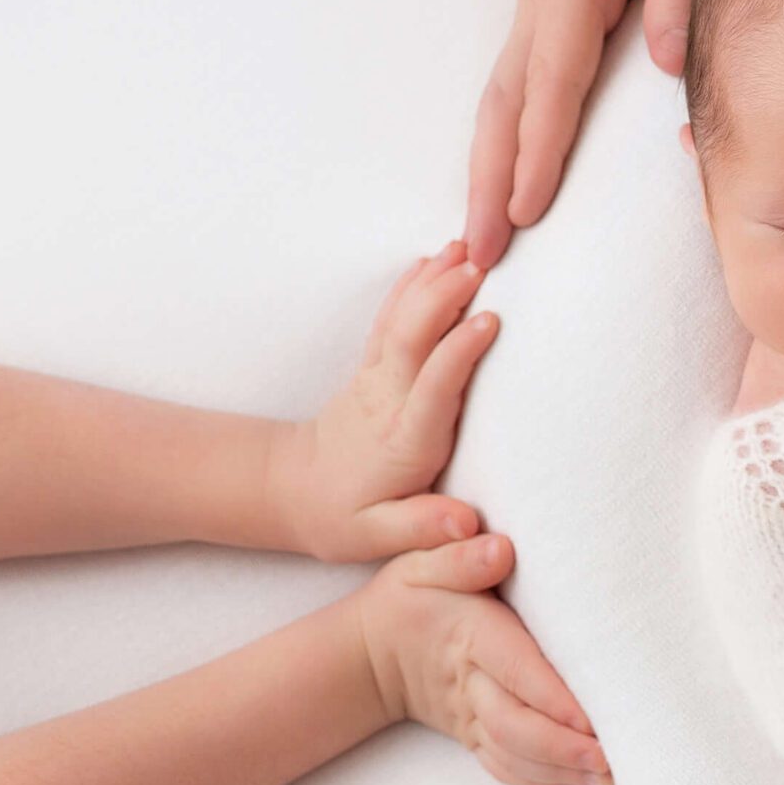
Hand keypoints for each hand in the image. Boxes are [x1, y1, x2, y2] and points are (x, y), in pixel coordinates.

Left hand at [272, 243, 495, 561]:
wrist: (293, 493)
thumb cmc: (343, 518)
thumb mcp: (378, 538)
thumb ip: (422, 528)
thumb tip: (466, 524)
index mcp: (402, 441)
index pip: (432, 387)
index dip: (459, 351)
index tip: (490, 320)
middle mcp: (388, 400)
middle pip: (413, 337)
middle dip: (444, 296)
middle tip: (481, 264)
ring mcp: (376, 378)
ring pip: (401, 319)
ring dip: (431, 280)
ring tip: (464, 246)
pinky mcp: (372, 367)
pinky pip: (392, 318)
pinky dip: (412, 285)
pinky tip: (432, 260)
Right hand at [354, 533, 609, 784]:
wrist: (374, 648)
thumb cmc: (413, 597)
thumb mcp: (421, 563)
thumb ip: (460, 556)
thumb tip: (500, 551)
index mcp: (469, 636)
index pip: (515, 670)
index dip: (552, 698)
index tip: (590, 721)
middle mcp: (471, 685)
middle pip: (516, 725)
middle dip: (563, 748)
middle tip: (611, 760)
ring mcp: (471, 718)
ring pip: (513, 755)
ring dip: (560, 770)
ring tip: (609, 775)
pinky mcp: (475, 737)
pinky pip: (507, 766)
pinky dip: (543, 778)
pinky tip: (580, 778)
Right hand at [467, 0, 750, 264]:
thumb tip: (666, 65)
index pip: (555, 77)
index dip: (538, 149)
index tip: (521, 213)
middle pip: (506, 103)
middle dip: (488, 183)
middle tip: (476, 258)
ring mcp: (540, 1)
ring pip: (503, 99)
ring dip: (485, 171)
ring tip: (477, 240)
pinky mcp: (553, 8)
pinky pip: (521, 86)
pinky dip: (504, 140)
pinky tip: (505, 183)